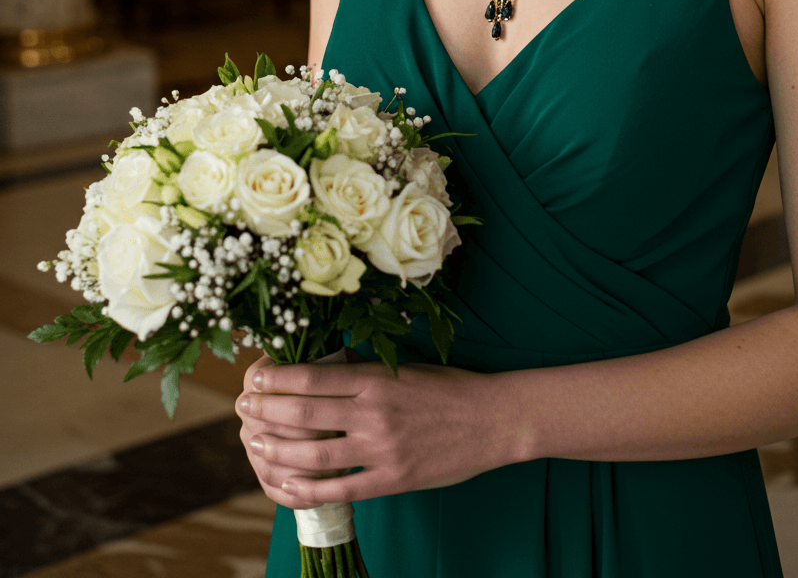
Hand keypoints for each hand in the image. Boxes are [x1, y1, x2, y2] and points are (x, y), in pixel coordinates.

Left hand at [235, 350, 515, 511]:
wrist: (494, 419)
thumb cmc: (449, 389)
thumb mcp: (405, 368)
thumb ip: (364, 373)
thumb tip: (319, 371)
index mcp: (377, 378)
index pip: (314, 377)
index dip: (277, 380)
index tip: (253, 380)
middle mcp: (375, 412)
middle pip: (305, 414)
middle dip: (266, 412)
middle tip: (242, 409)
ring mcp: (382, 449)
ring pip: (315, 454)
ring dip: (277, 449)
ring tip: (254, 443)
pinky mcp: (393, 480)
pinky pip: (340, 490)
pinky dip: (306, 490)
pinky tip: (285, 484)